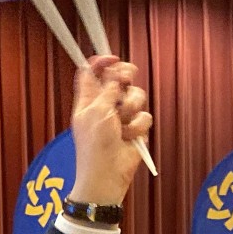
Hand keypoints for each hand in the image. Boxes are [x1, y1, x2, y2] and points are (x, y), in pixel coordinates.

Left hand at [67, 56, 151, 206]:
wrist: (107, 174)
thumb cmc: (95, 146)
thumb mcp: (97, 112)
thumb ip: (107, 89)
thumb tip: (114, 72)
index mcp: (88, 100)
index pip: (92, 73)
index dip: (101, 62)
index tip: (112, 58)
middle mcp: (105, 105)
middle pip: (118, 78)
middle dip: (124, 77)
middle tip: (125, 80)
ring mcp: (121, 116)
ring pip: (136, 96)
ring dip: (131, 109)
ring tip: (122, 125)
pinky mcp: (135, 128)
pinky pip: (144, 116)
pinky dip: (137, 127)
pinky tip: (129, 138)